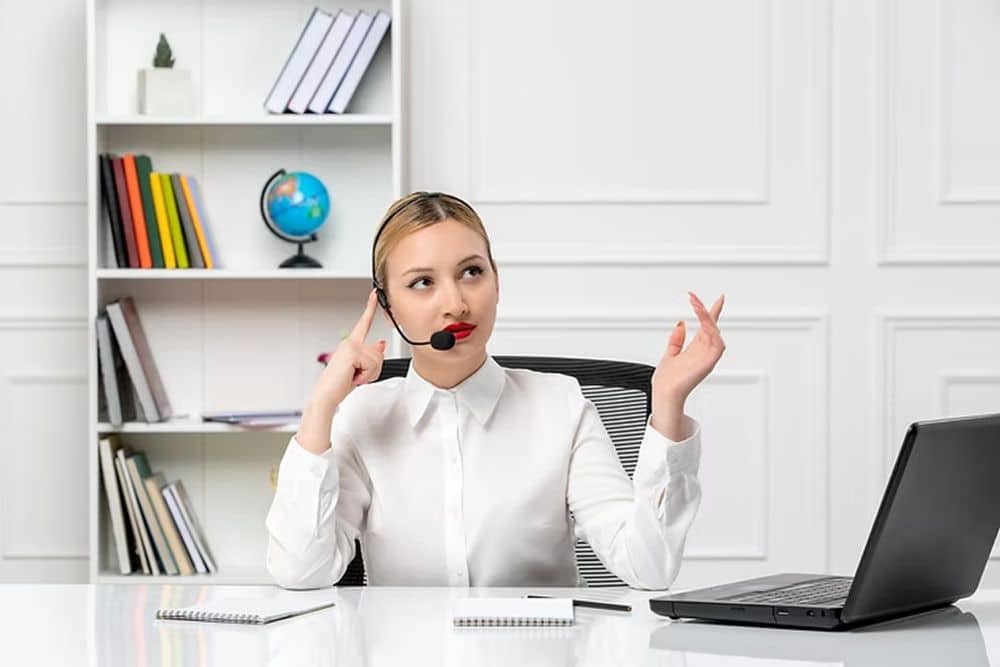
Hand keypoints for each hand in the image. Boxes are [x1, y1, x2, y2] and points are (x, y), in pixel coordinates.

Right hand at [312, 288, 386, 405]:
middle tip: (357, 376)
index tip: (375, 294)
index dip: (370, 307)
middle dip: (373, 369)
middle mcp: (350, 343)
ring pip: (377, 360)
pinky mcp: (352, 353)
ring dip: (369, 374)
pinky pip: (372, 365)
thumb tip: (381, 343)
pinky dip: (365, 376)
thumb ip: (371, 356)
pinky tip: (352, 377)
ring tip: (353, 376)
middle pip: (379, 353)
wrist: (326, 396)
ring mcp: (350, 346)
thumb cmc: (339, 384)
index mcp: (351, 344)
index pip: (364, 323)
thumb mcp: (360, 369)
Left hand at [650, 292, 725, 436]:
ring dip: (708, 318)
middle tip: (696, 299)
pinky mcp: (708, 363)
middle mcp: (704, 351)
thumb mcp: (670, 354)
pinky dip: (713, 332)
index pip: (707, 327)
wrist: (664, 394)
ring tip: (697, 307)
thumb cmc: (667, 381)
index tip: (718, 299)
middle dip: (707, 310)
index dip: (712, 312)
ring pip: (715, 332)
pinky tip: (705, 324)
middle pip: (711, 326)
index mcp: (696, 349)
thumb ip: (676, 340)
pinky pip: (717, 344)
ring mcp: (707, 357)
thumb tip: (680, 324)